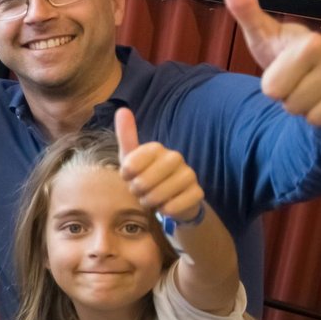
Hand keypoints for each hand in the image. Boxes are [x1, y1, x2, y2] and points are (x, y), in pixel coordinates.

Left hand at [115, 107, 202, 221]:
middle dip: (137, 190)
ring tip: (150, 199)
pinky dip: (165, 210)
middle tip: (138, 190)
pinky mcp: (198, 193)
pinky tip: (165, 206)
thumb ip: (126, 136)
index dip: (127, 174)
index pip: (132, 163)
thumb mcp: (131, 158)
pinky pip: (175, 206)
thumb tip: (122, 109)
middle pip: (144, 181)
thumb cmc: (146, 175)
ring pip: (160, 195)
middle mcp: (175, 158)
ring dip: (150, 201)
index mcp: (157, 148)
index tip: (127, 176)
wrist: (171, 196)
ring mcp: (189, 175)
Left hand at [224, 0, 320, 133]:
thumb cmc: (290, 55)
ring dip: (312, 113)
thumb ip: (244, 8)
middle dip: (292, 101)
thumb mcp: (264, 35)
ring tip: (317, 93)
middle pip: (294, 107)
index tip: (284, 73)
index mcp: (311, 43)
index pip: (273, 91)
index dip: (273, 88)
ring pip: (318, 119)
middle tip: (302, 84)